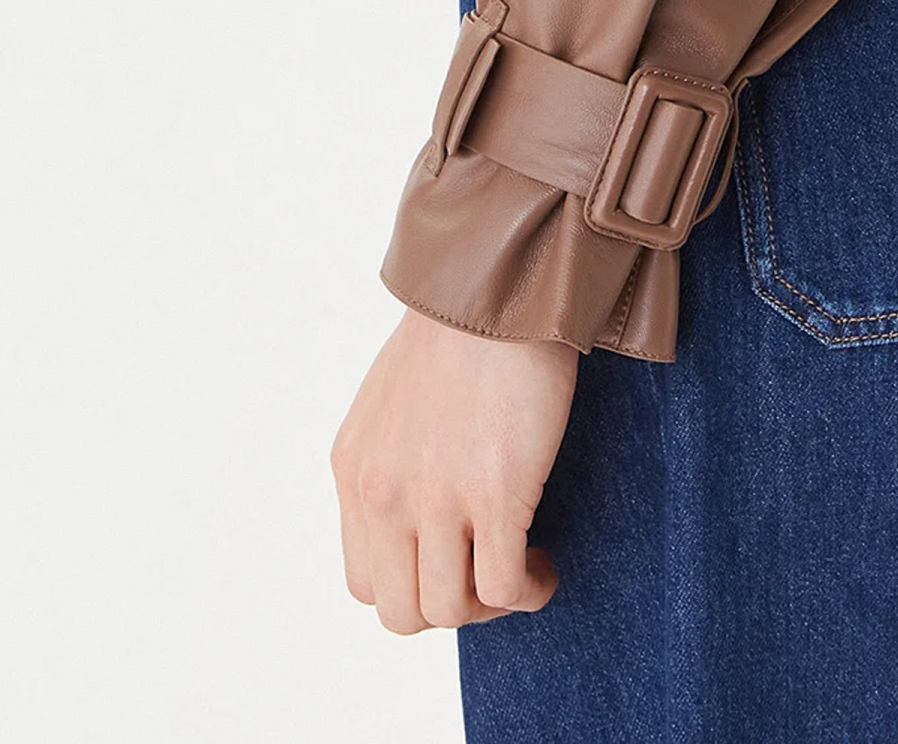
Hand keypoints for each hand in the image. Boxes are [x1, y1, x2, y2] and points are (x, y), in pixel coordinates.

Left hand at [332, 306, 577, 633]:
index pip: (363, 580)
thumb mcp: (392, 402)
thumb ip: (392, 461)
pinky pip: (503, 586)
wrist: (501, 286)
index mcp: (355, 471)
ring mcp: (436, 499)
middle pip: (402, 611)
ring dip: (491, 604)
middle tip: (488, 573)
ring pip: (451, 610)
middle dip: (450, 605)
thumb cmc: (460, 330)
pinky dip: (526, 591)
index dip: (413, 584)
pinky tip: (542, 568)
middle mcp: (383, 494)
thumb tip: (418, 514)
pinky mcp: (495, 495)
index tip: (453, 562)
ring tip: (522, 572)